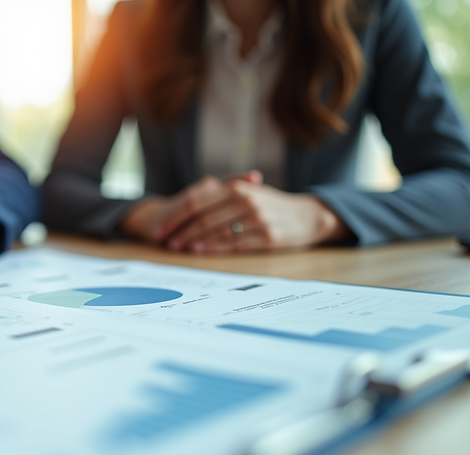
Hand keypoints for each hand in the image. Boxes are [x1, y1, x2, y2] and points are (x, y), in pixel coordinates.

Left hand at [119, 171, 350, 253]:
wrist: (308, 215)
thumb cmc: (273, 205)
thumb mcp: (251, 191)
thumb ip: (224, 193)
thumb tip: (194, 198)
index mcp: (238, 187)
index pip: (198, 202)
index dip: (176, 217)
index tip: (161, 229)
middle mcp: (246, 201)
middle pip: (204, 218)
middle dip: (182, 232)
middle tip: (167, 243)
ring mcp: (257, 219)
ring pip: (218, 231)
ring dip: (196, 241)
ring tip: (180, 249)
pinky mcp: (267, 237)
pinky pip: (236, 244)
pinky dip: (217, 248)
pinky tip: (203, 252)